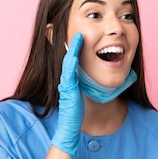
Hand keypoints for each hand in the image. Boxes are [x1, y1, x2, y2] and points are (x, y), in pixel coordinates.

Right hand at [51, 33, 83, 158]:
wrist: (69, 128)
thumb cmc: (76, 114)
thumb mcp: (81, 95)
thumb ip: (83, 86)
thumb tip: (92, 79)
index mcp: (70, 80)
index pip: (73, 60)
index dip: (76, 48)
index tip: (82, 36)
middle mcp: (66, 80)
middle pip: (70, 58)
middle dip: (73, 44)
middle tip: (79, 30)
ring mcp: (66, 84)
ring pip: (68, 63)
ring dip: (73, 50)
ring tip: (78, 37)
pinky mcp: (67, 89)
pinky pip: (69, 73)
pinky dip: (71, 62)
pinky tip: (74, 54)